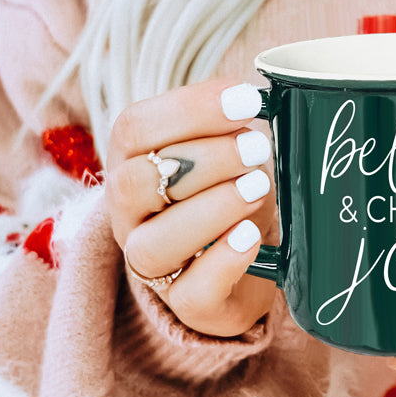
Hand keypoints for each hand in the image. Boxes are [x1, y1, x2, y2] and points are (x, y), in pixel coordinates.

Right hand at [106, 79, 275, 336]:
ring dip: (211, 209)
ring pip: (155, 244)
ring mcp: (151, 264)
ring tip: (259, 188)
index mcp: (132, 164)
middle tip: (258, 147)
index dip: (189, 109)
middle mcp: (129, 215)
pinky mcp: (185, 304)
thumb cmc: (231, 194)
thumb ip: (232, 127)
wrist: (244, 267)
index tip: (247, 99)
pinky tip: (251, 236)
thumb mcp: (228, 153)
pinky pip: (193, 292)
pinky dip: (225, 260)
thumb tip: (265, 92)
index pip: (134, 128)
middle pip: (136, 183)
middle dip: (204, 158)